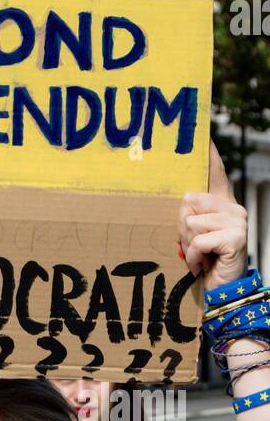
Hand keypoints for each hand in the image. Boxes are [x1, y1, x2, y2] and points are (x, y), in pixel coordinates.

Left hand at [178, 142, 247, 290]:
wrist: (222, 290)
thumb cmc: (204, 260)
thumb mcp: (193, 233)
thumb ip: (189, 213)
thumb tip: (184, 195)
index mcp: (222, 201)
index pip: (215, 171)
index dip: (209, 152)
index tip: (203, 130)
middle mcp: (233, 206)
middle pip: (187, 201)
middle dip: (182, 229)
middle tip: (194, 246)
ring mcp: (237, 220)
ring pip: (190, 223)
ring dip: (188, 246)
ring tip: (200, 256)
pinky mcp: (236, 236)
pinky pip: (198, 241)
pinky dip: (194, 257)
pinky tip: (203, 265)